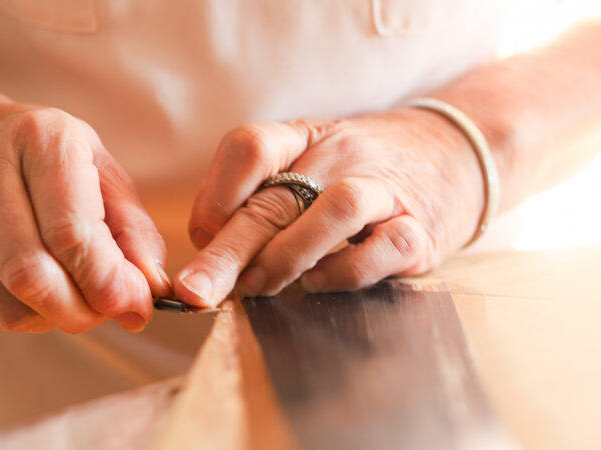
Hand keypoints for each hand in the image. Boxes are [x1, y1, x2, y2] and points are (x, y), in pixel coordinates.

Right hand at [0, 105, 170, 332]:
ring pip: (8, 307)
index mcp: (40, 140)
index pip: (71, 234)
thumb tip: (151, 291)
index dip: (109, 284)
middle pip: (32, 278)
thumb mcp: (102, 173)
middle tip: (108, 311)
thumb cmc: (46, 161)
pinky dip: (23, 316)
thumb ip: (134, 232)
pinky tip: (34, 290)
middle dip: (83, 313)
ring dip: (55, 319)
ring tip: (73, 296)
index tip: (137, 305)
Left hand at [174, 108, 484, 305]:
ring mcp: (386, 190)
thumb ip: (259, 198)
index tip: (202, 234)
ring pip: (336, 210)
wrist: (456, 151)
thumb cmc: (359, 169)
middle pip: (278, 197)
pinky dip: (344, 273)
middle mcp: (343, 156)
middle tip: (198, 290)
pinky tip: (319, 283)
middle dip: (228, 251)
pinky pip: (384, 249)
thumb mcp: (307, 163)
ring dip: (287, 257)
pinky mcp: (421, 231)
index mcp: (305, 138)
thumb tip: (210, 251)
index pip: (250, 146)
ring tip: (260, 286)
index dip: (215, 194)